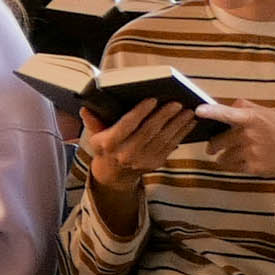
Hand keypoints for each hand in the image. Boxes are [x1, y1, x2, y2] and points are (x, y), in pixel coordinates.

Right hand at [82, 99, 198, 193]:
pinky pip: (171, 146)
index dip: (140, 112)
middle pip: (149, 131)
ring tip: (187, 111)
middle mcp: (127, 153)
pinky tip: (189, 123)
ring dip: (177, 124)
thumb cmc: (105, 149)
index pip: (127, 125)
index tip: (152, 99)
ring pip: (163, 139)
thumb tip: (85, 108)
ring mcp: (143, 159)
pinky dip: (182, 133)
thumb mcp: (94, 135)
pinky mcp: (156, 162)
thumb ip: (92, 120)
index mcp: (110, 143)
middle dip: (164, 116)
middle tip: (176, 103)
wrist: (114, 175)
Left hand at [201, 100, 274, 180]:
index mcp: (251, 117)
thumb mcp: (267, 113)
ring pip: (222, 157)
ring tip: (233, 154)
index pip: (226, 112)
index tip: (198, 110)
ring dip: (223, 156)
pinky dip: (233, 165)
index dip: (211, 111)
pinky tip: (243, 161)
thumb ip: (243, 108)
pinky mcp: (254, 168)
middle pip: (217, 141)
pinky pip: (231, 168)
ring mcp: (250, 152)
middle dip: (213, 144)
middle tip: (213, 146)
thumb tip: (221, 107)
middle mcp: (248, 135)